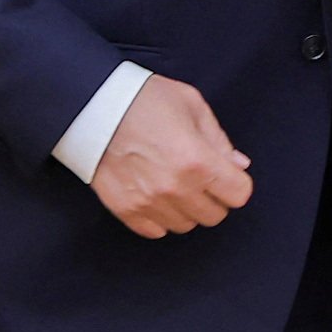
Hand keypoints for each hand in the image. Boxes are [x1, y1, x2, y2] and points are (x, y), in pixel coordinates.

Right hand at [90, 74, 253, 238]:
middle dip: (214, 198)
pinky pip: (155, 231)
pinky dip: (160, 217)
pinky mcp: (125, 209)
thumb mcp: (192, 106)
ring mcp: (148, 202)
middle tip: (201, 178)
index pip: (238, 195)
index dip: (236, 183)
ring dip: (186, 209)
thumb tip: (239, 165)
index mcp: (198, 161)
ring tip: (175, 184)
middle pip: (214, 215)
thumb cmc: (144, 99)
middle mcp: (175, 188)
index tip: (226, 175)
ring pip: (185, 225)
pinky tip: (156, 195)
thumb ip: (219, 140)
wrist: (93, 106)